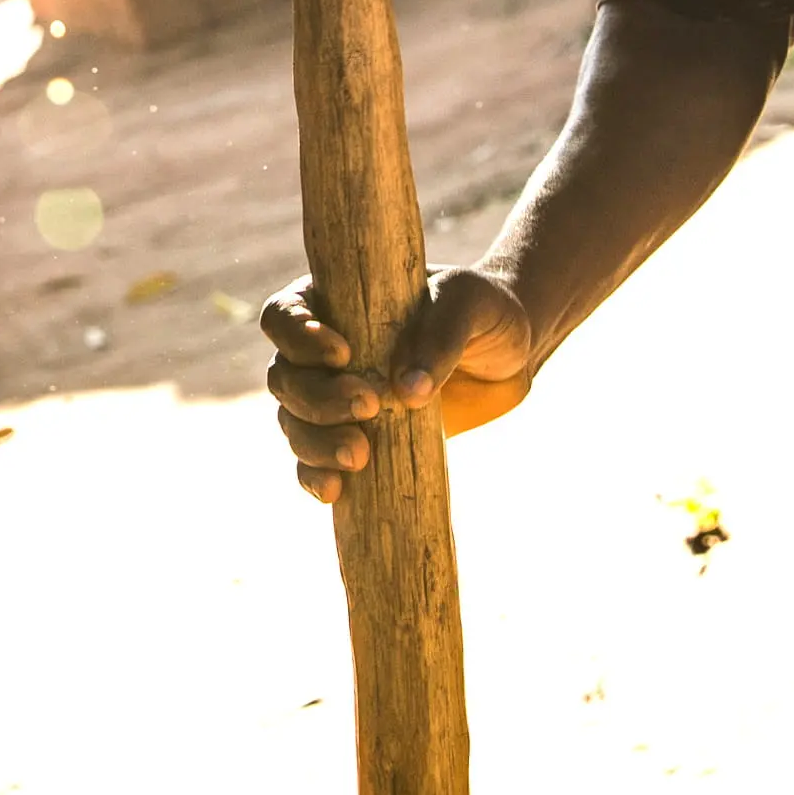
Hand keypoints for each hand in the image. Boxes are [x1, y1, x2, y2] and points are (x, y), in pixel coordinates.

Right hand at [262, 265, 540, 504]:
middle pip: (285, 378)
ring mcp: (334, 401)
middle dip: (318, 398)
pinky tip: (336, 489)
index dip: (297, 336)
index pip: (285, 315)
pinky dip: (315, 477)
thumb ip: (440, 336)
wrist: (508, 359)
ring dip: (315, 443)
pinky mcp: (355, 441)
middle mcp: (321, 354)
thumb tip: (407, 393)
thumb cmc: (482, 313)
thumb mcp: (468, 306)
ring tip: (359, 455)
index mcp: (333, 304)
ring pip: (294, 424)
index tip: (343, 354)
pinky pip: (314, 464)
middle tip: (370, 405)